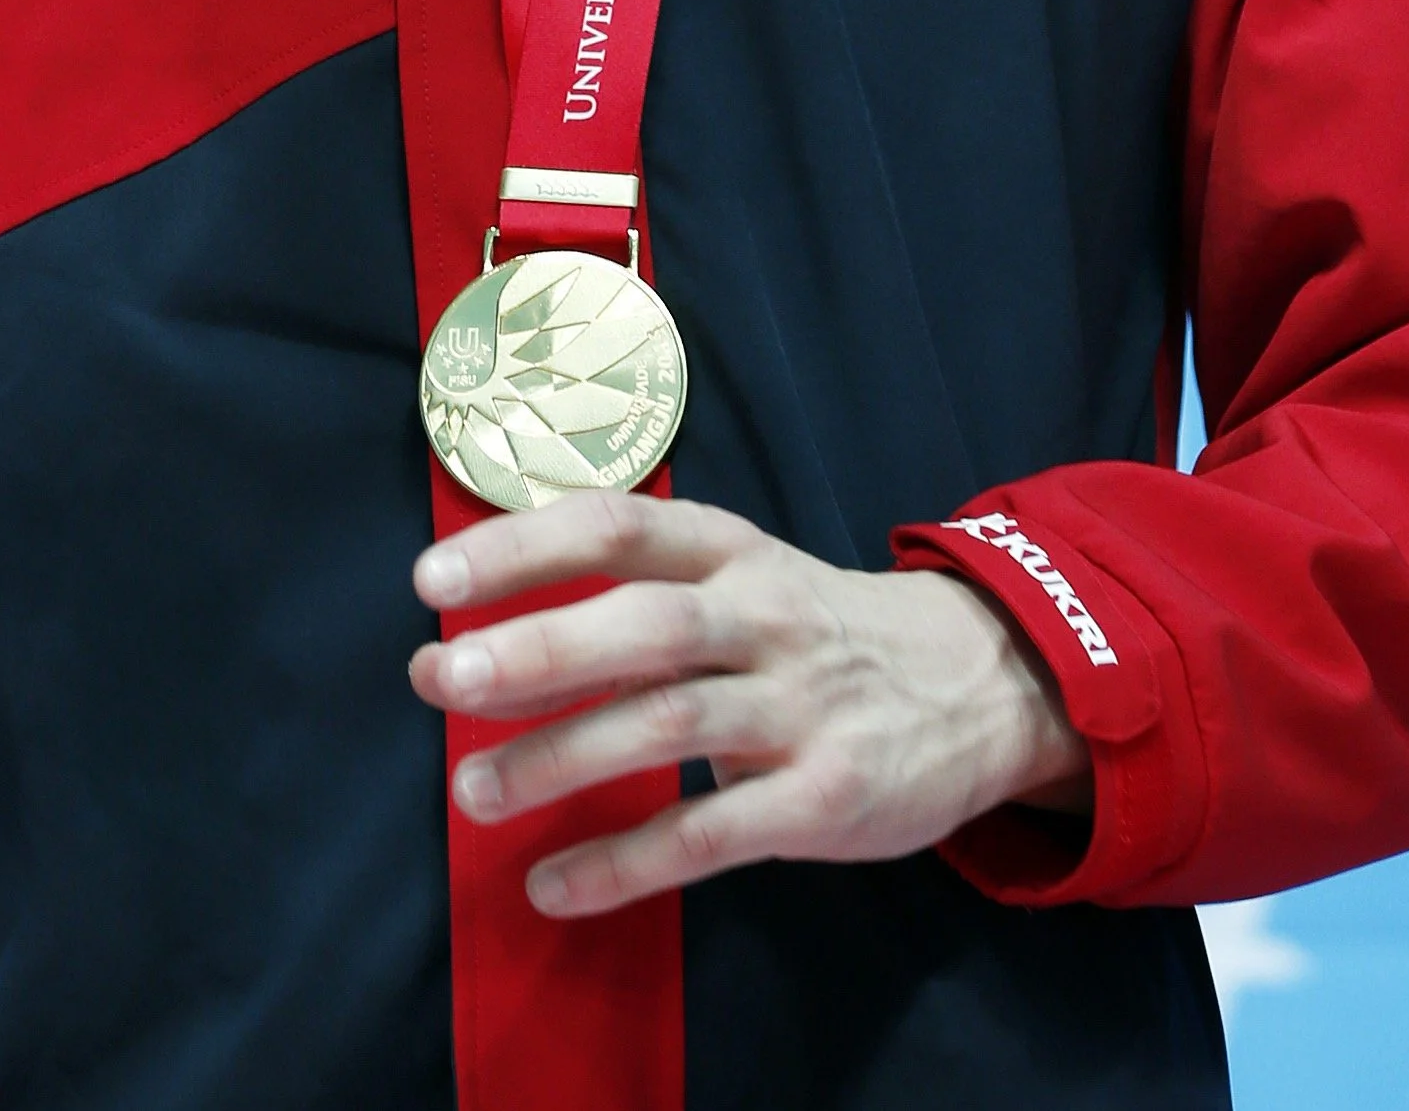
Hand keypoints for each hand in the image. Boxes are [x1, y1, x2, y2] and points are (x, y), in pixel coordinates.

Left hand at [409, 493, 1088, 919]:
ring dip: (562, 758)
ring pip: (669, 725)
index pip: (617, 525)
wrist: (974, 684)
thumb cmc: (811, 630)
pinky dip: (628, 862)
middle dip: (535, 649)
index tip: (435, 581)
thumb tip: (483, 628)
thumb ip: (630, 597)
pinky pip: (714, 834)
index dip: (525, 548)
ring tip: (474, 789)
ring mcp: (800, 707)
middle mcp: (762, 615)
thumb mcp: (738, 578)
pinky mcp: (826, 797)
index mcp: (729, 549)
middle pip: (642, 623)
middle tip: (440, 678)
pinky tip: (555, 883)